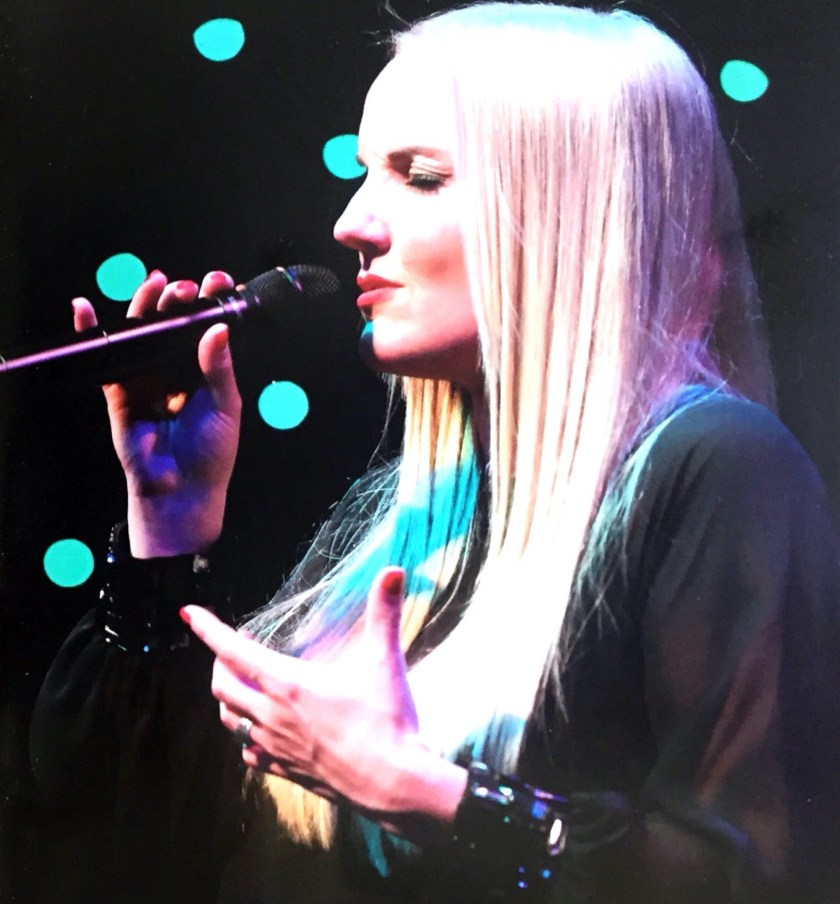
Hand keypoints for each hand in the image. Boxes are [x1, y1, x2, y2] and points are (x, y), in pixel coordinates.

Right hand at [72, 270, 241, 555]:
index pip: (206, 328)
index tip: (217, 282)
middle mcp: (175, 370)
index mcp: (205, 371)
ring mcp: (147, 378)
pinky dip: (92, 333)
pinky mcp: (120, 392)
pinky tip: (84, 309)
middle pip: (171, 324)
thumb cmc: (211, 454)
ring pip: (140, 333)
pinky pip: (106, 358)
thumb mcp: (225, 407)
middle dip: (176, 300)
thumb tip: (218, 328)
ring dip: (144, 306)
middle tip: (184, 287)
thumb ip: (219, 368)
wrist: (182, 492)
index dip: (210, 303)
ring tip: (155, 285)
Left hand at [182, 567, 466, 831]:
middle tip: (235, 647)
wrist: (391, 784)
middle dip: (220, 661)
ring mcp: (275, 746)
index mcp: (288, 683)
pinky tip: (259, 732)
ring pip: (230, 719)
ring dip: (228, 697)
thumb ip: (385, 613)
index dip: (208, 628)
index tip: (189, 612)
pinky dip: (245, 735)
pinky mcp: (285, 770)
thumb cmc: (386, 721)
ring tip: (242, 683)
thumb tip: (394, 570)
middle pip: (222, 685)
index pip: (232, 650)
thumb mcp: (384, 660)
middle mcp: (272, 714)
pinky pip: (248, 752)